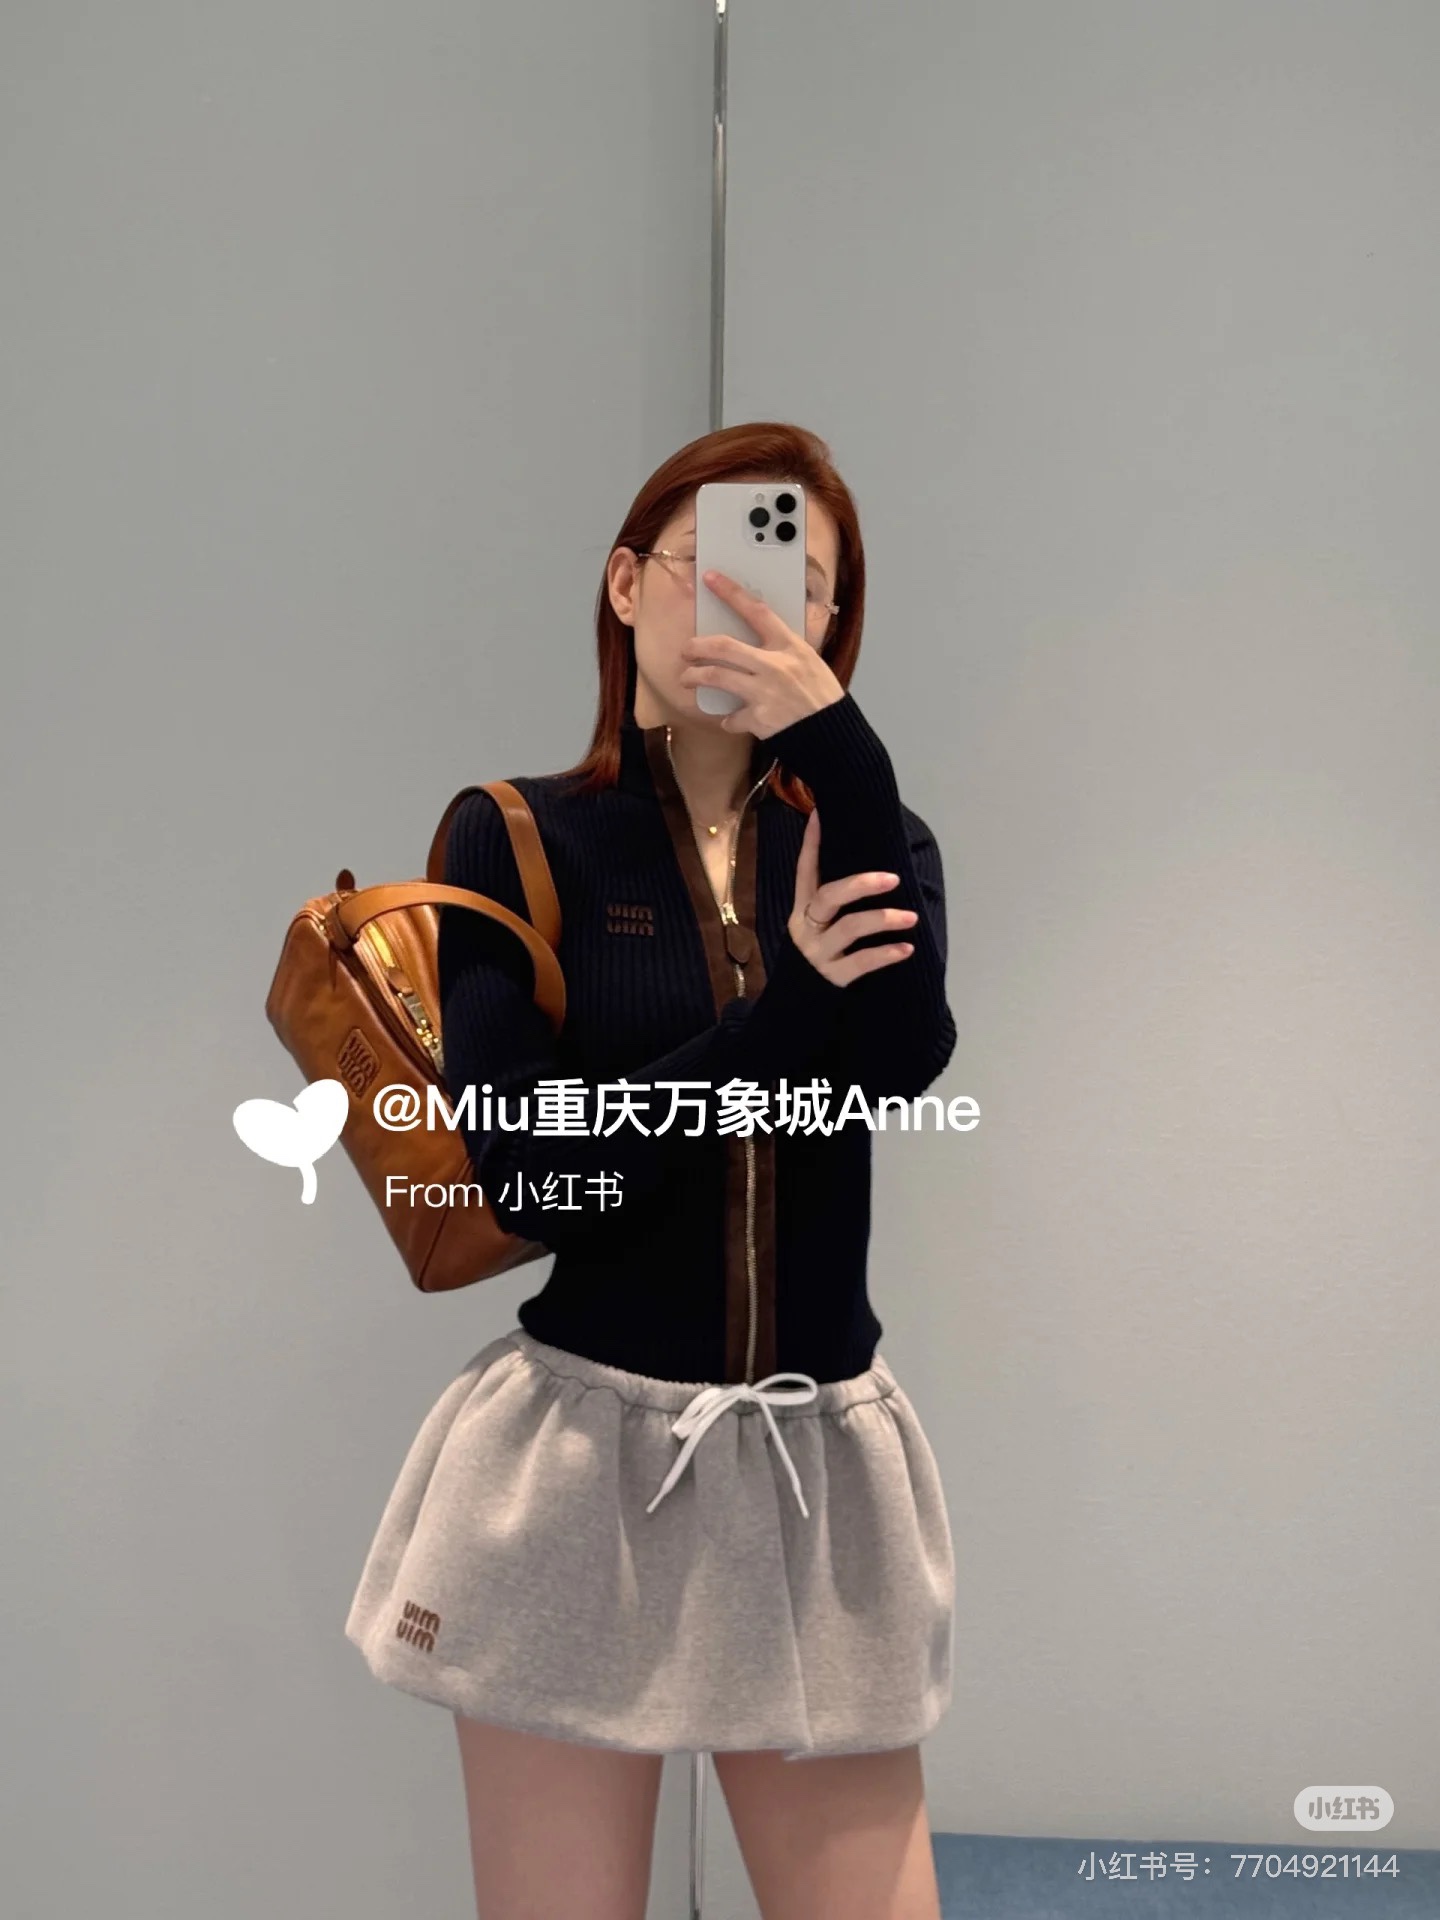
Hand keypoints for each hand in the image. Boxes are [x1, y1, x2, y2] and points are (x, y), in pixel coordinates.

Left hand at [678, 569, 844, 736]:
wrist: (833, 733)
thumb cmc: (822, 696)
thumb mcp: (809, 661)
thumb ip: (783, 650)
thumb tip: (754, 643)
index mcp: (790, 646)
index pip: (757, 611)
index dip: (731, 592)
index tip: (711, 578)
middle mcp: (775, 665)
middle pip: (724, 646)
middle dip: (697, 646)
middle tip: (687, 650)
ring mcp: (765, 692)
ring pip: (716, 677)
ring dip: (695, 677)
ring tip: (687, 679)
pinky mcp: (759, 719)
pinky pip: (731, 718)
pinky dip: (728, 720)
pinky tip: (729, 721)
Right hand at [787, 808, 918, 986]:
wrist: (797, 1003)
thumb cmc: (819, 953)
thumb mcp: (817, 924)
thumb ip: (833, 899)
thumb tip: (864, 859)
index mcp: (802, 908)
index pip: (805, 869)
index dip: (812, 842)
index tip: (821, 814)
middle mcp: (806, 927)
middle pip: (829, 896)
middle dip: (861, 884)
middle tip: (894, 878)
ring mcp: (817, 952)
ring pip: (849, 928)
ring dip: (884, 919)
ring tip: (911, 917)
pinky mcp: (832, 977)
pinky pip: (861, 962)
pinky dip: (886, 954)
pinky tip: (907, 949)